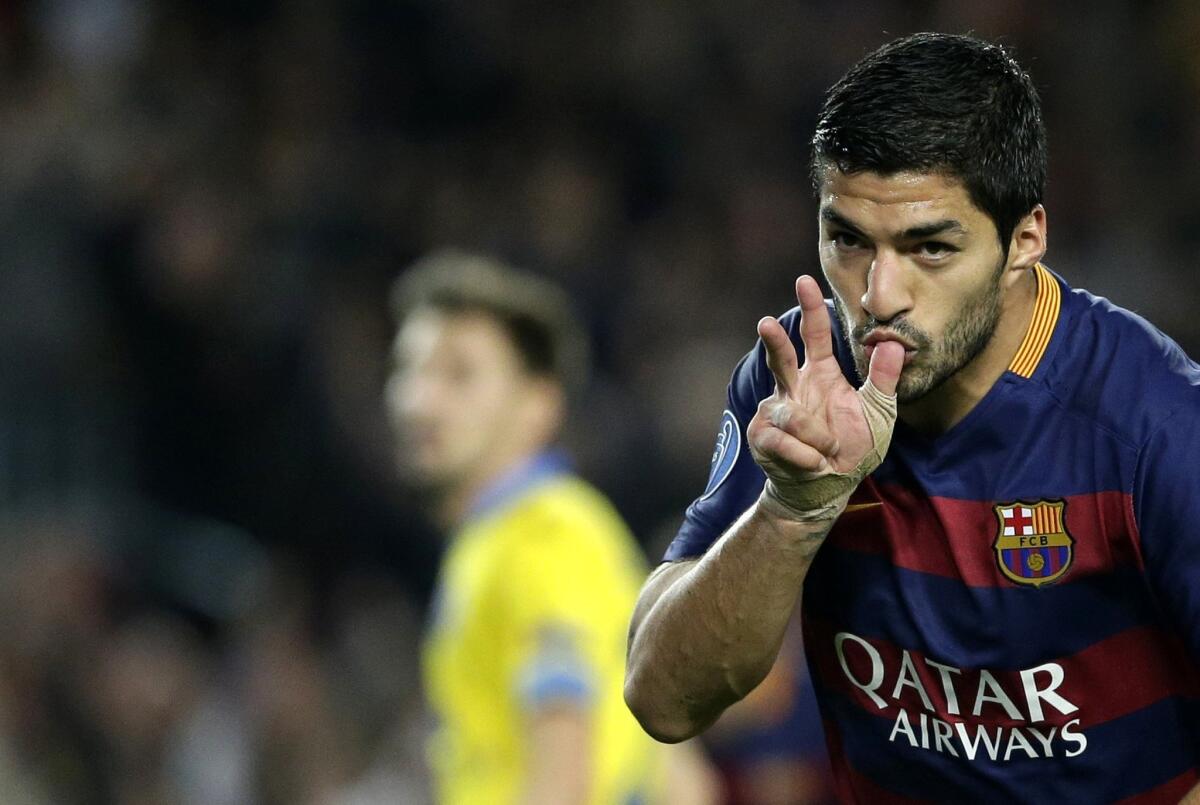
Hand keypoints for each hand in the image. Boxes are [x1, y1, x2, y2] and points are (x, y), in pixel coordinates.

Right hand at [747, 276, 903, 519]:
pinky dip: (805, 455)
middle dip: (774, 340)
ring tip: (830, 452)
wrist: (825, 489)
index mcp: (821, 375)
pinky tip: (814, 463)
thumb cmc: (851, 449)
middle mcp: (794, 387)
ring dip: (815, 436)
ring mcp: (775, 410)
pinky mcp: (762, 435)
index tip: (805, 281)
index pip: (815, 336)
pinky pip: (784, 441)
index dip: (811, 309)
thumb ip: (883, 380)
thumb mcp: (878, 414)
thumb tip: (893, 344)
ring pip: (789, 413)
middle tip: (766, 324)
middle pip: (781, 356)